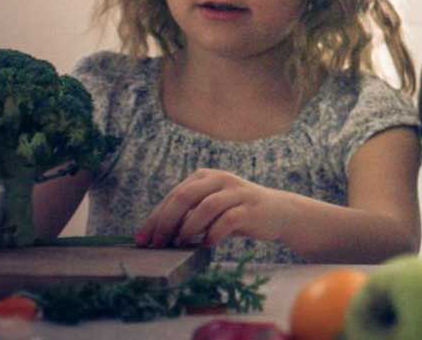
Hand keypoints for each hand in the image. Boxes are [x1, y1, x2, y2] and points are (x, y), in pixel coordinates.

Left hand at [136, 169, 296, 248]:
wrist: (278, 213)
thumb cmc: (237, 213)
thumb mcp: (210, 209)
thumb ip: (187, 215)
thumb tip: (155, 235)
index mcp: (205, 177)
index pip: (173, 196)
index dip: (155, 218)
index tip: (142, 240)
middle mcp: (220, 179)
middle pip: (185, 196)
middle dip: (166, 222)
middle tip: (157, 244)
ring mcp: (237, 192)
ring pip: (206, 206)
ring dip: (189, 227)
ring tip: (180, 244)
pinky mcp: (251, 207)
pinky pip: (228, 219)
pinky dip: (214, 233)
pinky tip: (207, 244)